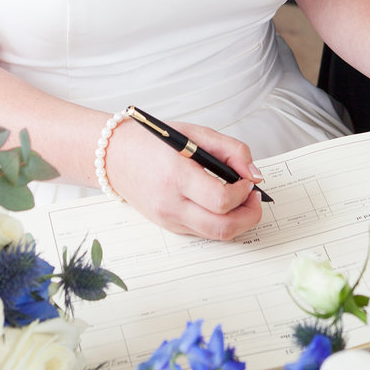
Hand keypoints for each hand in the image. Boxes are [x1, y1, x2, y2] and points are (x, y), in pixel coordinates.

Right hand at [105, 119, 263, 239]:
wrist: (114, 156)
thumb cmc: (152, 142)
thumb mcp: (195, 134)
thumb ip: (231, 150)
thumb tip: (254, 175)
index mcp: (176, 176)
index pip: (221, 199)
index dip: (243, 193)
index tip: (248, 181)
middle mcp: (171, 204)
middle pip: (223, 228)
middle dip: (249, 216)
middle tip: (254, 198)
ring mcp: (168, 220)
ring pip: (216, 236)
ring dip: (238, 221)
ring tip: (241, 200)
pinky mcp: (169, 227)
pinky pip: (203, 232)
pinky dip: (219, 221)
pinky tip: (221, 204)